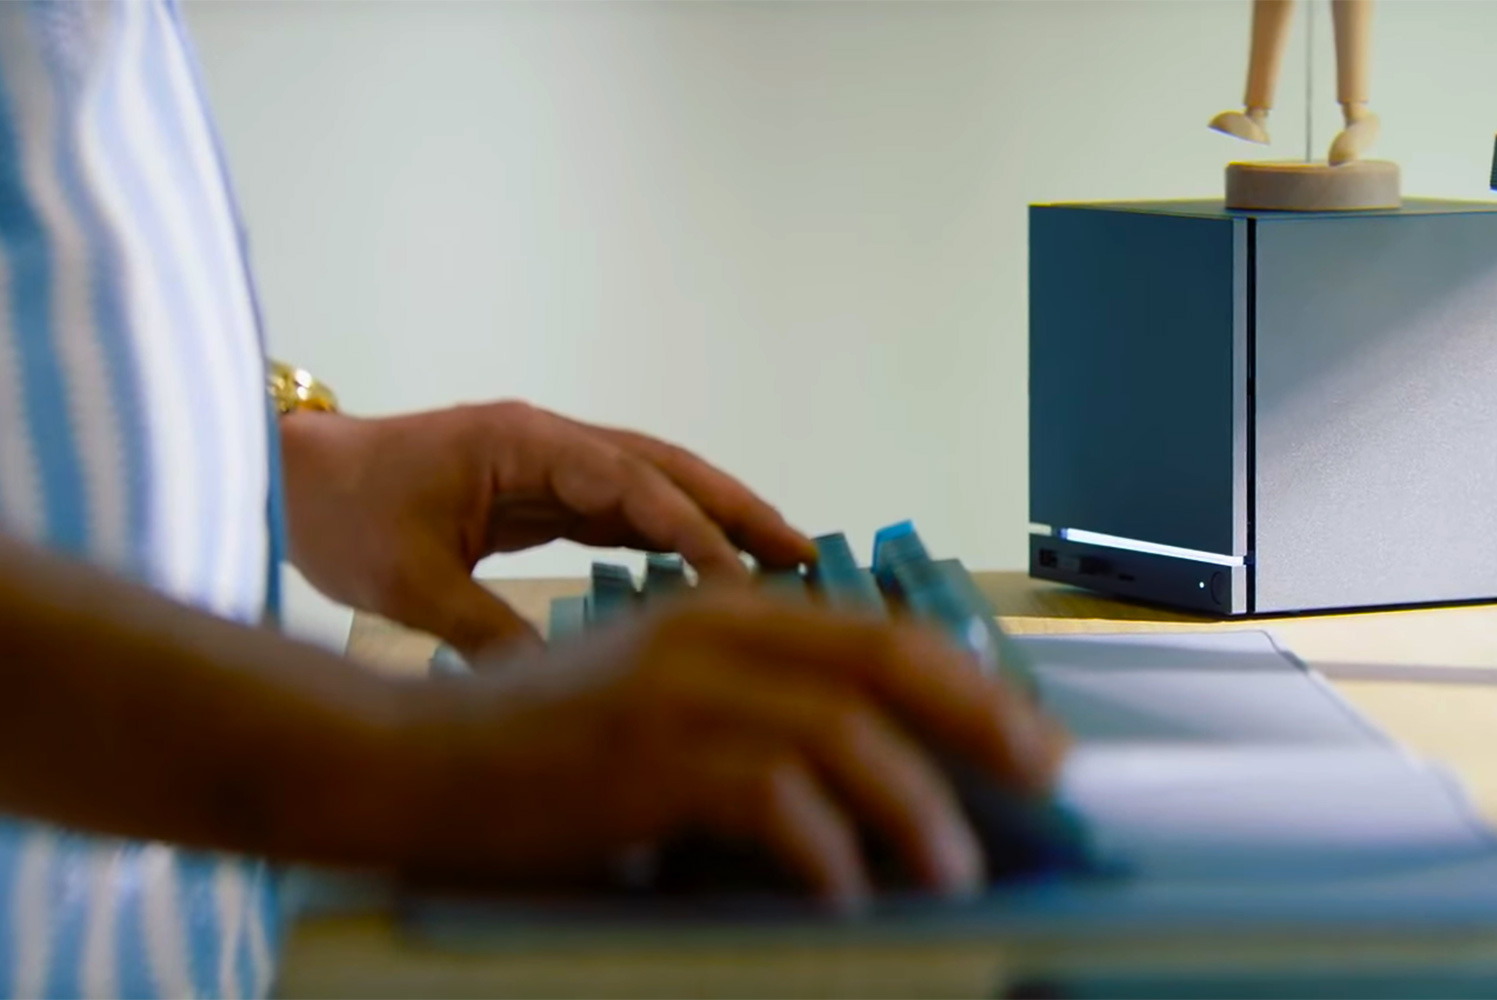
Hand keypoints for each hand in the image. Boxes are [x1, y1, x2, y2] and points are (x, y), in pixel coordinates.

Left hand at [279, 401, 815, 658]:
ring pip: (655, 483)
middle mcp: (549, 441)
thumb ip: (486, 629)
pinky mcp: (542, 486)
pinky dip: (675, 533)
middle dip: (738, 508)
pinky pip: (626, 507)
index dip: (693, 531)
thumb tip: (559, 687)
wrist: (287, 476)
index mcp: (523, 443)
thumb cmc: (338, 516)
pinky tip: (711, 570)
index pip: (631, 484)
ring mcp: (549, 460)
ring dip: (718, 517)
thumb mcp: (406, 584)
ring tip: (783, 560)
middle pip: (666, 467)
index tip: (741, 581)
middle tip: (806, 552)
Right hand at [394, 590, 1067, 907]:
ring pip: (844, 731)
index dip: (965, 679)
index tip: (1023, 730)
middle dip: (980, 719)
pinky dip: (823, 848)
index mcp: (723, 611)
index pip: (876, 631)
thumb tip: (868, 764)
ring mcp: (678, 690)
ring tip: (955, 867)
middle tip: (1042, 775)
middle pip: (884, 662)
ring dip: (916, 804)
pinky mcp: (644, 758)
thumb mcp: (657, 698)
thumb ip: (752, 708)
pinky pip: (771, 799)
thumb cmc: (536, 747)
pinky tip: (848, 889)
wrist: (402, 761)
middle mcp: (712, 632)